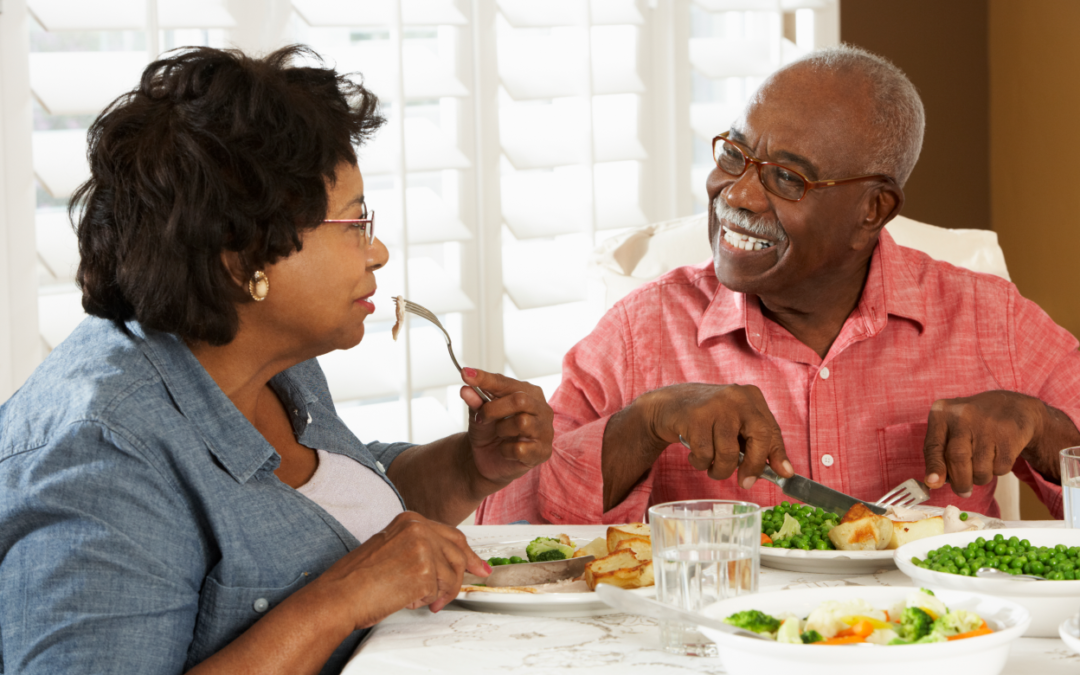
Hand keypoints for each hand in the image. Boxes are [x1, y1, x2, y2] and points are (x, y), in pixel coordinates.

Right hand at [312, 511, 489, 630]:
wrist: (339, 596)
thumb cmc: (357, 579)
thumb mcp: (391, 548)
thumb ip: (420, 548)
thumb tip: (446, 561)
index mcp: (409, 520)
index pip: (450, 534)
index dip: (467, 552)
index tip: (476, 563)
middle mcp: (418, 528)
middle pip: (458, 551)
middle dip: (466, 571)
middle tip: (472, 580)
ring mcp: (423, 548)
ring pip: (452, 574)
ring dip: (442, 592)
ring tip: (424, 599)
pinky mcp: (425, 571)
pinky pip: (440, 591)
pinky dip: (428, 600)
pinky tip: (409, 599)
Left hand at [459, 367, 552, 485]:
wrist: (488, 459)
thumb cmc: (489, 431)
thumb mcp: (478, 414)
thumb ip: (475, 401)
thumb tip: (466, 389)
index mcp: (529, 393)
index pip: (505, 382)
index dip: (485, 378)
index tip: (465, 374)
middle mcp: (541, 409)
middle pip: (520, 400)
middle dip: (493, 409)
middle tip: (481, 418)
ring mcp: (545, 431)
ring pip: (522, 422)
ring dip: (501, 429)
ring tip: (499, 434)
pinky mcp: (542, 452)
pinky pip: (520, 448)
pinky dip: (505, 450)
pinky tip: (505, 450)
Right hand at [637, 382, 791, 487]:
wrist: (670, 404)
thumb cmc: (709, 419)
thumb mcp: (736, 425)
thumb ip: (758, 444)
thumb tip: (785, 472)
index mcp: (752, 397)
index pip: (772, 430)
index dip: (778, 455)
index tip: (783, 474)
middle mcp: (737, 397)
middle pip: (758, 438)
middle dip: (753, 466)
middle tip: (745, 482)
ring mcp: (716, 405)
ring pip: (728, 453)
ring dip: (720, 469)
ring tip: (712, 466)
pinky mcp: (695, 417)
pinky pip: (704, 455)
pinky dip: (700, 463)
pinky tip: (695, 454)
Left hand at [922, 390, 1053, 496]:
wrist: (1011, 407)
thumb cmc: (971, 425)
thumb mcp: (949, 430)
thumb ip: (939, 453)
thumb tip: (934, 483)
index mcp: (942, 413)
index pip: (934, 445)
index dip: (934, 467)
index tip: (932, 483)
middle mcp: (963, 415)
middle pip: (958, 458)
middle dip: (960, 481)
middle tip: (963, 491)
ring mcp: (988, 424)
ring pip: (980, 468)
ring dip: (980, 478)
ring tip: (981, 466)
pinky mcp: (1009, 435)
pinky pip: (1000, 467)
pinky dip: (997, 471)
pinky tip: (997, 456)